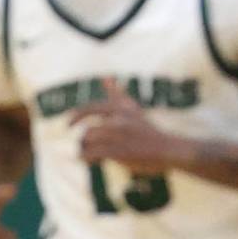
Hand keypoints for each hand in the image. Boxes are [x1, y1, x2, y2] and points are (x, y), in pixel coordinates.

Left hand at [70, 77, 191, 173]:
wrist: (169, 150)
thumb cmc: (149, 131)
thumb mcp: (133, 109)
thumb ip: (117, 94)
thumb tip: (105, 77)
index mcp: (120, 108)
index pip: (91, 109)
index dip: (76, 116)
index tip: (68, 124)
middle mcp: (118, 119)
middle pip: (87, 129)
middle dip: (82, 140)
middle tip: (80, 146)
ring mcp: (118, 136)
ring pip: (88, 141)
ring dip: (84, 150)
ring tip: (89, 156)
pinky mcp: (119, 152)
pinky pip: (93, 154)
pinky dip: (87, 158)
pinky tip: (90, 161)